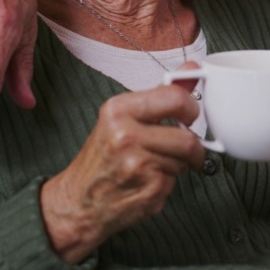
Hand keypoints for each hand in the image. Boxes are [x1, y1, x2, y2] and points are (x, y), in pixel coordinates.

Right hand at [40, 83, 205, 262]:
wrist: (78, 201)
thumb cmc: (102, 158)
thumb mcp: (123, 117)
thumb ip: (160, 95)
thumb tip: (191, 68)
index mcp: (119, 110)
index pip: (176, 98)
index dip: (192, 108)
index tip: (189, 116)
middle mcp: (126, 135)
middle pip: (187, 138)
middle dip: (192, 147)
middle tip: (182, 150)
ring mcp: (137, 165)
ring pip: (185, 161)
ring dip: (179, 166)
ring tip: (154, 166)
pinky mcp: (148, 190)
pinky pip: (176, 182)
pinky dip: (167, 183)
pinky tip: (147, 182)